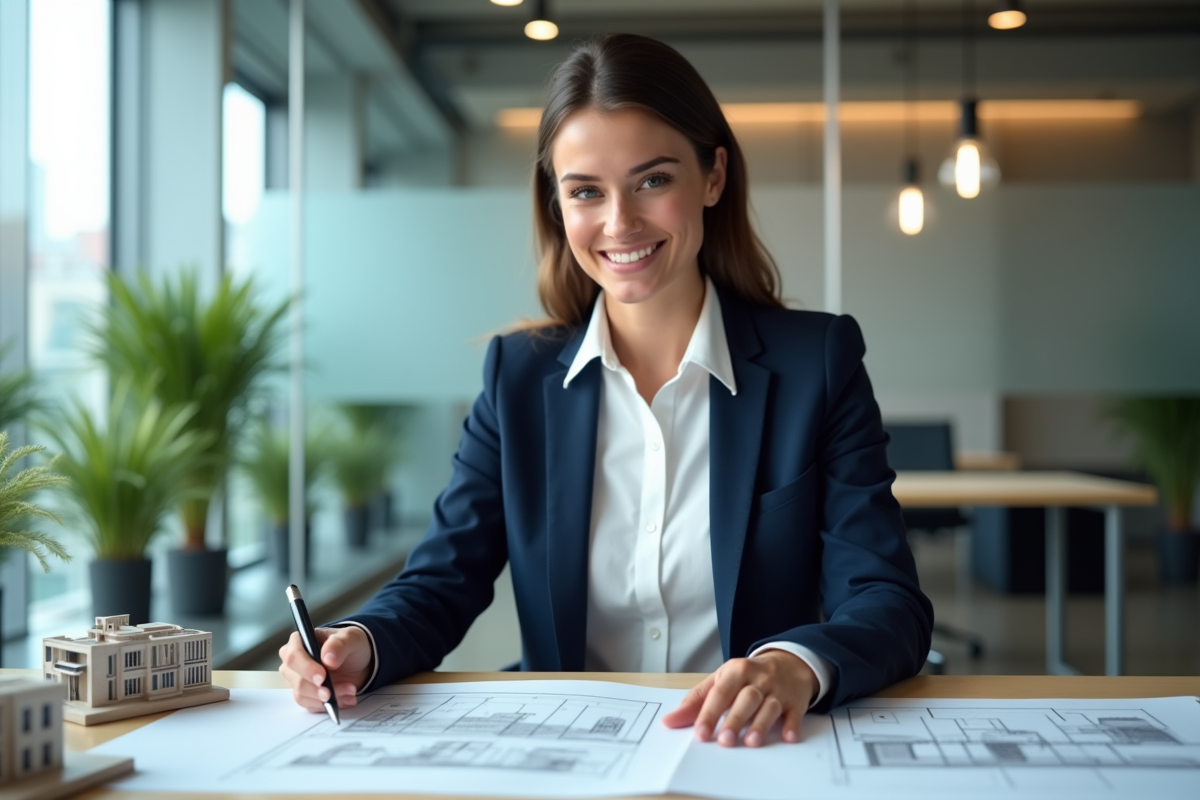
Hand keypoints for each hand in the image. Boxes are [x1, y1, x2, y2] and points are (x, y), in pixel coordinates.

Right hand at [278, 625, 373, 713]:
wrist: (358, 663)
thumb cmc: (350, 645)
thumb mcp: (351, 638)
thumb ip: (339, 645)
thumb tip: (327, 658)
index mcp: (299, 642)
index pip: (293, 656)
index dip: (306, 668)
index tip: (322, 677)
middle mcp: (294, 662)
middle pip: (295, 679)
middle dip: (316, 689)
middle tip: (332, 692)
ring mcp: (298, 679)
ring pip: (302, 695)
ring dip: (326, 698)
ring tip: (350, 691)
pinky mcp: (306, 695)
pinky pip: (311, 705)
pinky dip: (328, 705)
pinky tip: (346, 699)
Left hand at [660, 650, 816, 746]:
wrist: (789, 663)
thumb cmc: (747, 676)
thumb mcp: (721, 681)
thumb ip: (695, 701)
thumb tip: (669, 721)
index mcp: (736, 670)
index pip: (721, 692)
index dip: (710, 712)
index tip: (700, 733)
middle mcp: (758, 678)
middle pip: (746, 698)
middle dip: (735, 719)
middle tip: (724, 741)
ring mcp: (778, 689)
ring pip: (769, 705)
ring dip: (760, 724)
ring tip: (750, 742)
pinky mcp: (796, 701)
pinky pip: (795, 712)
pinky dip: (792, 725)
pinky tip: (788, 737)